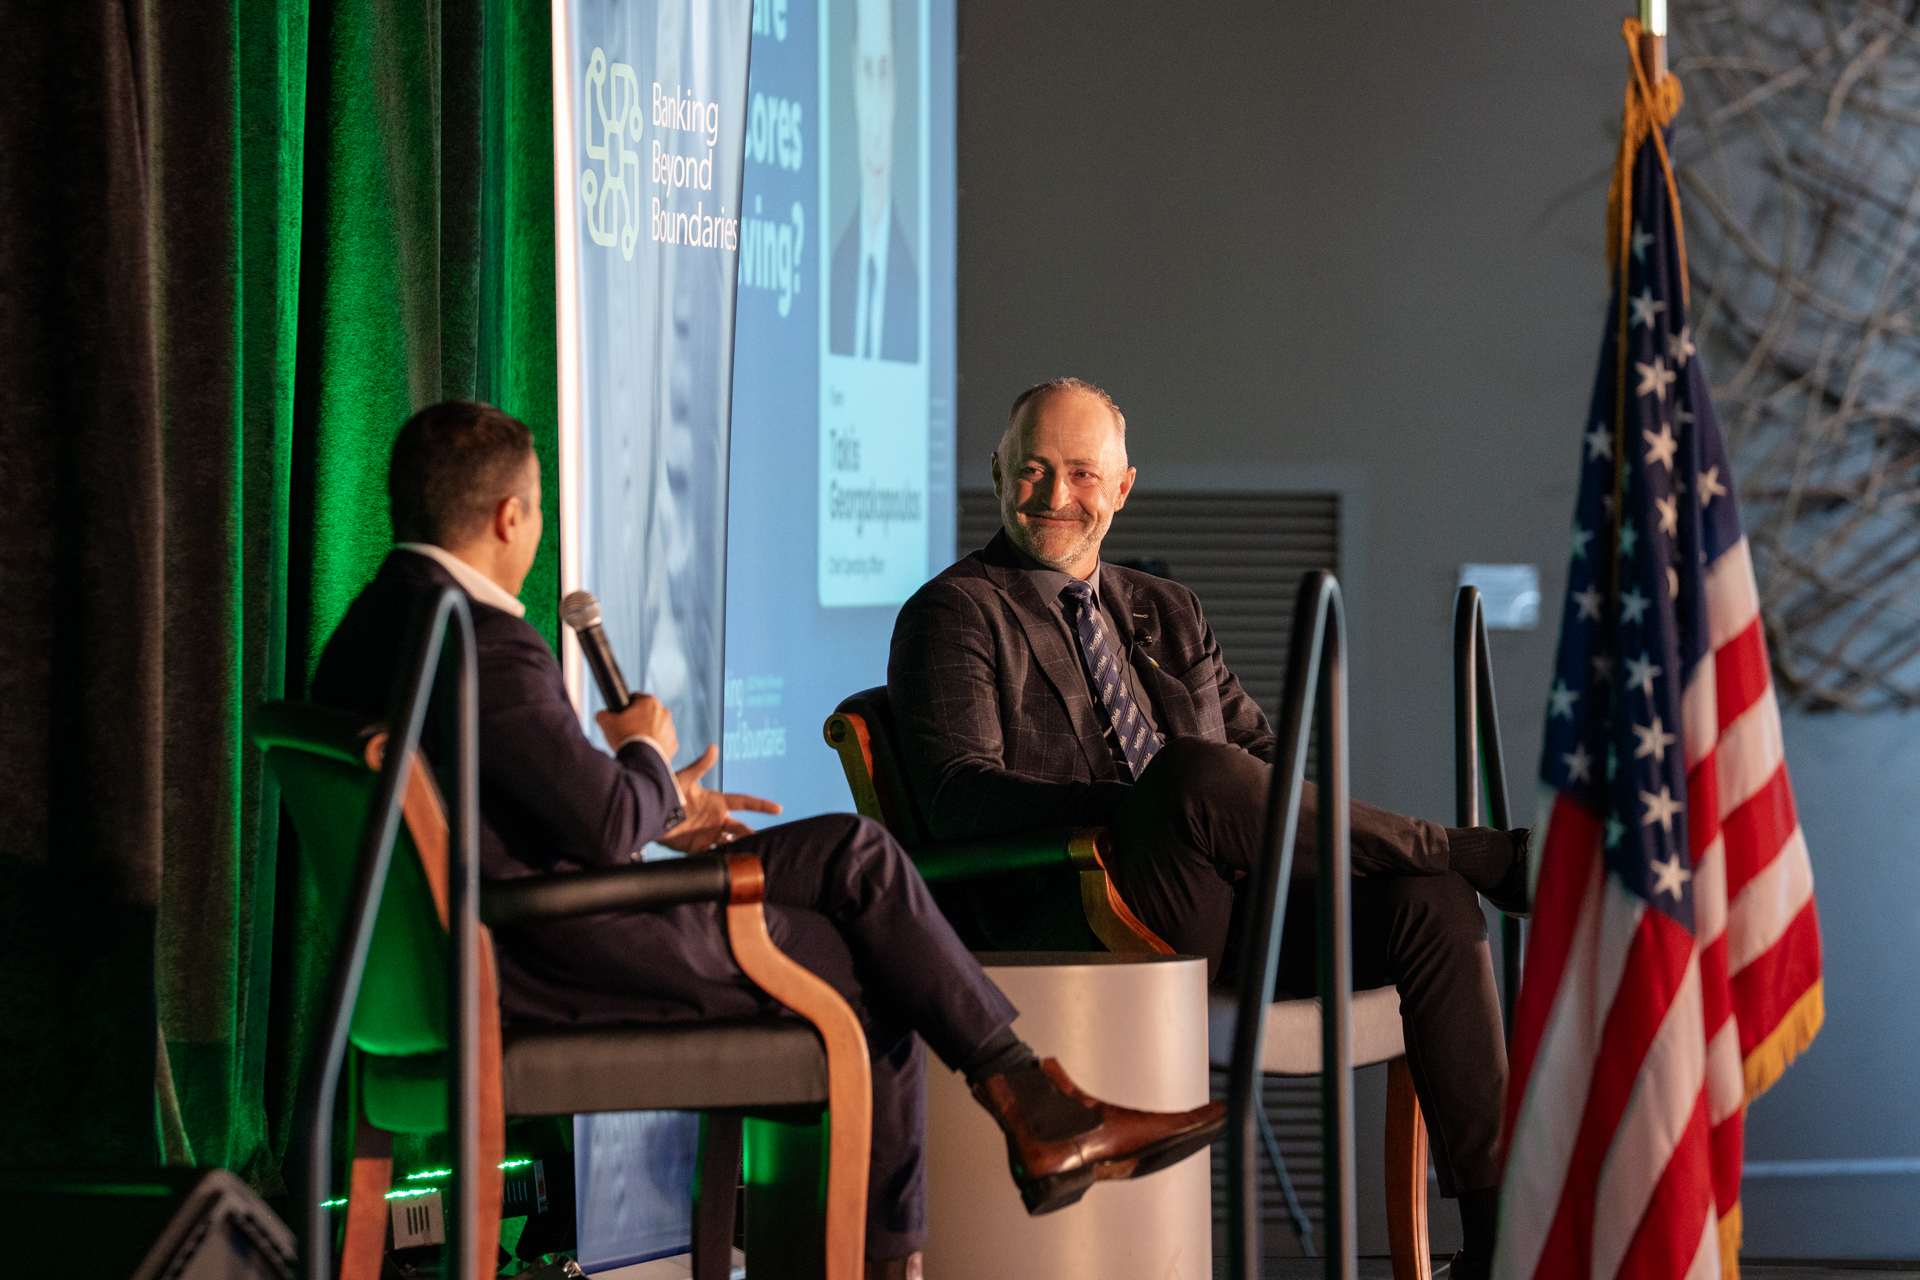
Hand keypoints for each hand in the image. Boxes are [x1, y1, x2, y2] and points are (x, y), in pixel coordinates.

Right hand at [597, 693, 676, 761]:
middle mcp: (664, 712)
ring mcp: (671, 729)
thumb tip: (602, 715)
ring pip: (656, 728)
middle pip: (647, 714)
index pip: (635, 698)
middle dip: (638, 720)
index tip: (621, 716)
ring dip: (648, 733)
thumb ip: (603, 714)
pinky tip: (644, 751)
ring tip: (635, 743)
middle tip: (626, 731)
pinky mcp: (673, 744)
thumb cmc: (625, 737)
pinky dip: (654, 746)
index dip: (626, 707)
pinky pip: (662, 743)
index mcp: (650, 702)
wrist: (641, 760)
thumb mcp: (606, 722)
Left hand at [659, 745, 782, 851]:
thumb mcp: (685, 779)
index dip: (761, 805)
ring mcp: (709, 833)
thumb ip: (701, 766)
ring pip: (731, 841)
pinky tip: (732, 865)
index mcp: (717, 802)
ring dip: (740, 847)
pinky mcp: (698, 846)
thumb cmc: (667, 792)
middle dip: (754, 834)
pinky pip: (715, 854)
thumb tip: (713, 747)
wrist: (650, 814)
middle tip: (767, 841)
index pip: (745, 802)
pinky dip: (724, 858)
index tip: (778, 809)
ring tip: (752, 855)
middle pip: (742, 827)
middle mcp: (716, 818)